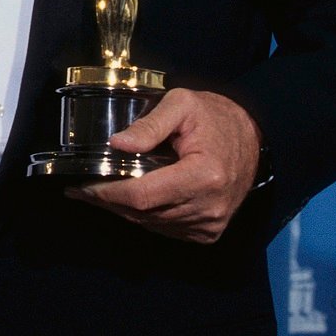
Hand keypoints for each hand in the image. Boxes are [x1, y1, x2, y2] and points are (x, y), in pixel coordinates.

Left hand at [66, 88, 261, 242]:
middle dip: (108, 202)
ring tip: (99, 194)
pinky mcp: (209, 231)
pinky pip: (166, 229)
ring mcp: (210, 224)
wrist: (255, 137)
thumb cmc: (216, 116)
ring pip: (152, 225)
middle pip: (143, 214)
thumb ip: (149, 125)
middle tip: (80, 191)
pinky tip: (129, 201)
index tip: (81, 187)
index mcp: (204, 176)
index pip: (142, 196)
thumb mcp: (182, 104)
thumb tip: (116, 144)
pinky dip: (145, 217)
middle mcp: (208, 207)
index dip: (107, 194)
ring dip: (124, 211)